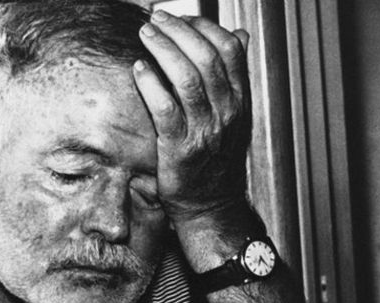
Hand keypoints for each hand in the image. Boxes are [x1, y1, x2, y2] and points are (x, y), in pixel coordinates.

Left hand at [134, 11, 255, 229]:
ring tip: (146, 34)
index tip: (181, 16)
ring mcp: (204, 130)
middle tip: (157, 18)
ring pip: (187, 78)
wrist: (211, 207)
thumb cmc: (216, 160)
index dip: (204, 27)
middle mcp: (226, 112)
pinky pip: (166, 109)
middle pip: (207, 57)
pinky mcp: (180, 148)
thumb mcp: (234, 116)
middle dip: (179, 31)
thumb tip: (240, 36)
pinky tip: (139, 69)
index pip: (229, 50)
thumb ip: (234, 76)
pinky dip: (152, 84)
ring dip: (164, 49)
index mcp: (239, 100)